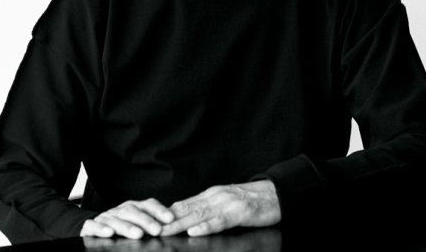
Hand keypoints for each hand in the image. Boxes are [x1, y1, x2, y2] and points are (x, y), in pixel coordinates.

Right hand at [80, 198, 174, 238]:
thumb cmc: (121, 227)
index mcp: (133, 207)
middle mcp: (119, 210)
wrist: (93, 228)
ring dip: (127, 227)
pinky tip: (109, 233)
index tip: (171, 219)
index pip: (148, 204)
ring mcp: (105, 218)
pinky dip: (101, 229)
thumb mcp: (137, 224)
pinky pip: (94, 226)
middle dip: (146, 220)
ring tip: (138, 234)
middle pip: (133, 211)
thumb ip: (152, 224)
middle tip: (157, 230)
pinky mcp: (90, 227)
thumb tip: (173, 226)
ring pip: (116, 219)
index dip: (159, 210)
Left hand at [160, 180, 280, 236]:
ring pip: (199, 215)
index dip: (167, 213)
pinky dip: (206, 227)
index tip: (150, 221)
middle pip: (187, 209)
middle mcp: (215, 197)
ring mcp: (227, 203)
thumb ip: (208, 209)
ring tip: (165, 231)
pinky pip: (220, 221)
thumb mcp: (225, 202)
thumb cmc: (250, 201)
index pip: (184, 204)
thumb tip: (187, 219)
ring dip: (180, 224)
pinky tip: (194, 232)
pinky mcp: (240, 212)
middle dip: (167, 220)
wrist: (275, 194)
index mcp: (211, 195)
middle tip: (150, 229)